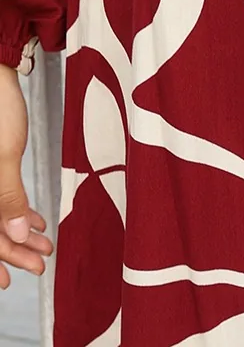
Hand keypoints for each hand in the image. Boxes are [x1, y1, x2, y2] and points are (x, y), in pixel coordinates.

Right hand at [0, 63, 52, 286]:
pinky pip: (2, 196)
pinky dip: (19, 208)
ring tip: (45, 243)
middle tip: (40, 263)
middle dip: (14, 250)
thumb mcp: (5, 157)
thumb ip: (9, 199)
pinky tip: (38, 218)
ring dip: (21, 231)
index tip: (13, 280)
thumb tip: (19, 234)